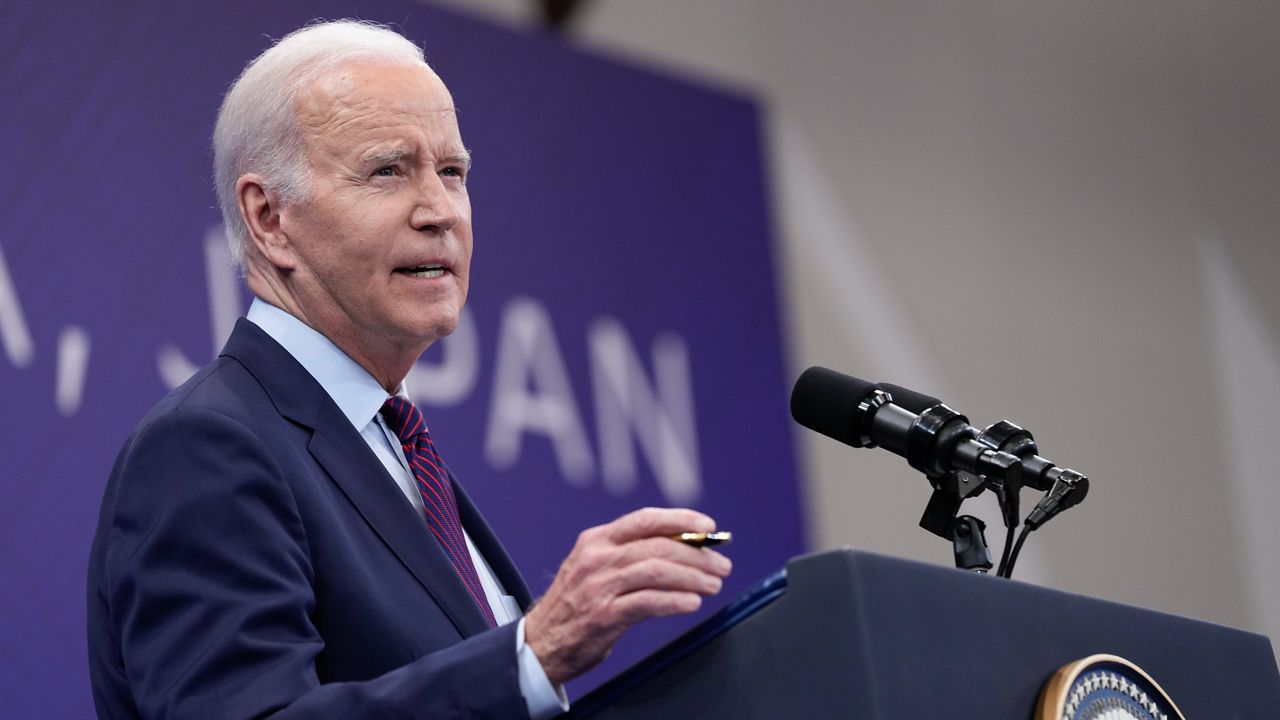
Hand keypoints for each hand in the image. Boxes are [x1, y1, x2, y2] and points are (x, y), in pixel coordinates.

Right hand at [523, 507, 732, 685]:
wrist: (540, 644)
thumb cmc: (576, 604)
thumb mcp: (595, 567)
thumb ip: (630, 554)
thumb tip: (683, 547)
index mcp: (596, 540)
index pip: (645, 519)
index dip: (681, 519)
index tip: (708, 527)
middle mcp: (597, 558)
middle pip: (658, 546)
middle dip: (697, 554)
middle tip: (721, 565)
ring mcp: (599, 587)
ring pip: (658, 570)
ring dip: (693, 576)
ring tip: (713, 585)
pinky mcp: (604, 616)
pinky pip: (649, 602)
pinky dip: (676, 600)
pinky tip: (692, 603)